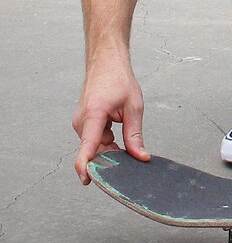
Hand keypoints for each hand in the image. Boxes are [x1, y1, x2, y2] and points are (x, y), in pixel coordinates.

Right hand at [72, 54, 148, 184]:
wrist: (106, 62)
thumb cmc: (118, 79)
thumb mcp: (134, 107)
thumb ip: (135, 135)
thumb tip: (140, 157)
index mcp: (94, 114)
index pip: (87, 146)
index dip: (86, 166)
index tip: (87, 180)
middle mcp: (82, 120)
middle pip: (95, 151)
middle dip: (111, 157)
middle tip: (130, 152)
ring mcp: (80, 122)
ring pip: (96, 146)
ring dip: (111, 146)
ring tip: (123, 128)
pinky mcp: (82, 123)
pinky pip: (94, 140)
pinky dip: (106, 140)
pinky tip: (116, 128)